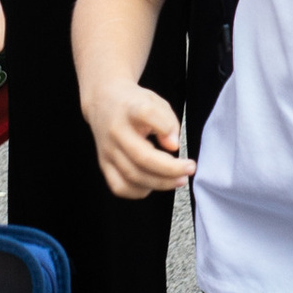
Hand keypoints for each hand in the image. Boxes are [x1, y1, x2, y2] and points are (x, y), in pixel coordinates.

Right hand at [85, 77, 194, 198]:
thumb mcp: (155, 102)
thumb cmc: (134, 104)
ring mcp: (107, 150)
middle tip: (190, 169)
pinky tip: (153, 183)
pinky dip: (140, 191)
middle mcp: (116, 130)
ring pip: (133, 175)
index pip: (145, 114)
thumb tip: (173, 146)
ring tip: (179, 179)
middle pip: (141, 157)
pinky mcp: (104, 164)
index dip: (164, 127)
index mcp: (130, 109)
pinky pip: (120, 187)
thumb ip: (168, 121)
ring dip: (160, 182)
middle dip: (170, 169)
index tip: (177, 142)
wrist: (102, 102)